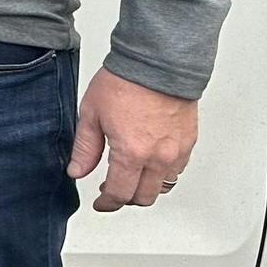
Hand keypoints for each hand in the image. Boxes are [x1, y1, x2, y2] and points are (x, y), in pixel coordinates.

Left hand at [68, 68, 197, 211]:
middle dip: (126, 198)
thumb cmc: (125, 82)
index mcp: (131, 153)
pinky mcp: (189, 142)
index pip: (120, 194)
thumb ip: (85, 148)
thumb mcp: (91, 114)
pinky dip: (163, 173)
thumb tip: (77, 171)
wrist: (157, 63)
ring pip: (164, 186)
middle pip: (144, 197)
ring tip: (131, 176)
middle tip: (112, 190)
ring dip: (146, 188)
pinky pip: (177, 170)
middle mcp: (158, 158)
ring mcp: (177, 152)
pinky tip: (149, 162)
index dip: (107, 203)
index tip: (101, 203)